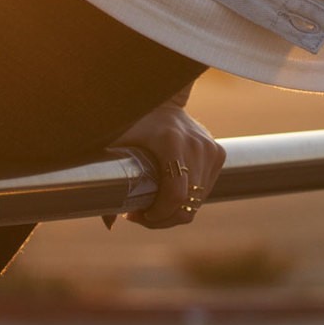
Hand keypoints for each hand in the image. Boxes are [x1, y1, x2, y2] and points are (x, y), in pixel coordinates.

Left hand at [111, 100, 224, 229]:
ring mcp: (211, 150)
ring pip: (196, 202)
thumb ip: (105, 179)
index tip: (138, 214)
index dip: (158, 215)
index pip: (175, 195)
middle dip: (163, 218)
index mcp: (172, 142)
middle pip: (186, 204)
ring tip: (153, 204)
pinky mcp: (218, 154)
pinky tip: (168, 194)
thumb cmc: (133, 123)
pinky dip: (187, 200)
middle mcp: (196, 146)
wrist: (162, 101)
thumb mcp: (116, 144)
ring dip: (174, 212)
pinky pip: (203, 191)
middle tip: (141, 214)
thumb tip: (109, 223)